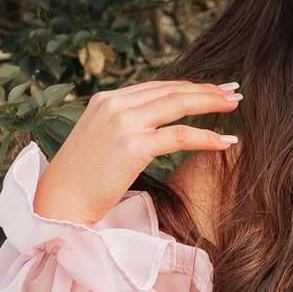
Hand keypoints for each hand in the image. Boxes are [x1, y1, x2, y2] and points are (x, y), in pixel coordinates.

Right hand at [32, 79, 240, 226]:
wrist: (57, 205)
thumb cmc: (80, 182)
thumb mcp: (100, 141)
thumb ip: (125, 127)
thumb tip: (157, 127)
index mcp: (106, 100)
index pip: (156, 87)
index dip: (187, 86)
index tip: (212, 89)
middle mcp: (114, 104)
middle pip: (171, 89)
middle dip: (205, 90)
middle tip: (233, 92)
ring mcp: (122, 122)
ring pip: (178, 104)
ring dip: (211, 103)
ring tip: (234, 105)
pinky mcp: (132, 145)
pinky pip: (180, 136)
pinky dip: (207, 137)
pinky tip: (226, 141)